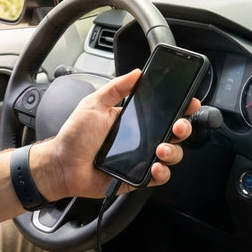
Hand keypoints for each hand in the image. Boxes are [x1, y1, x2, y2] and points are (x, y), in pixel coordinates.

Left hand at [35, 69, 200, 199]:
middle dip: (184, 128)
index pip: (164, 112)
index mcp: (134, 119)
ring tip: (161, 149)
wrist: (61, 165)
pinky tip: (155, 167)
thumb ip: (116, 88)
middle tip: (178, 126)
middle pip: (174, 133)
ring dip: (173, 151)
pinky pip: (159, 177)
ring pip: (171, 155)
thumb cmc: (74, 136)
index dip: (181, 107)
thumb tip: (136, 73)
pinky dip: (162, 173)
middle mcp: (141, 138)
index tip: (190, 102)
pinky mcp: (138, 178)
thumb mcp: (94, 104)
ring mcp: (141, 159)